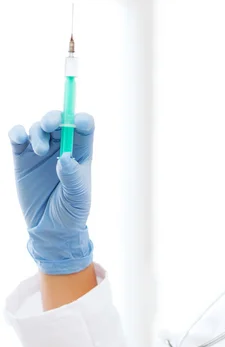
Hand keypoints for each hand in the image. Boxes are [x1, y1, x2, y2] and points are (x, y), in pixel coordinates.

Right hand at [8, 110, 94, 274]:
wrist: (50, 229)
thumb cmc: (71, 212)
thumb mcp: (77, 196)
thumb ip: (72, 176)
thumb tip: (65, 157)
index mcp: (81, 152)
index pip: (84, 127)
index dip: (80, 119)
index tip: (74, 122)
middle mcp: (63, 147)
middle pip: (59, 121)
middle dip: (54, 117)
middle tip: (49, 126)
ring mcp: (41, 151)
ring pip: (39, 128)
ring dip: (38, 132)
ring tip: (39, 151)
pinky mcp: (22, 158)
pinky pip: (18, 137)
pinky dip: (17, 133)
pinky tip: (18, 139)